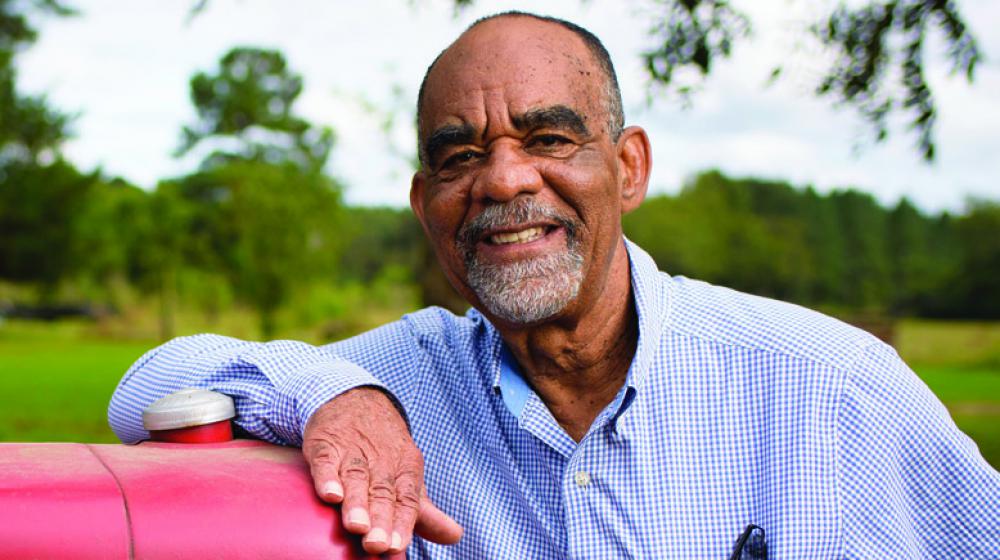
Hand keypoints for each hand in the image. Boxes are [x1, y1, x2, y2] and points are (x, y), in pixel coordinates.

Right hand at [303, 387, 462, 554]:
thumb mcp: (407, 475)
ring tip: (356, 526)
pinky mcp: (326, 443)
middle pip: (382, 491)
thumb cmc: (384, 449)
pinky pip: (326, 461)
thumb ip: (424, 511)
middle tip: (378, 544)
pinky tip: (330, 495)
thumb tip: (455, 537)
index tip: (397, 546)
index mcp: (406, 468)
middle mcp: (381, 459)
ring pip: (356, 477)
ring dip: (357, 502)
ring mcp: (352, 450)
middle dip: (381, 519)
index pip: (407, 499)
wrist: (357, 399)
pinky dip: (327, 477)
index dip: (402, 523)